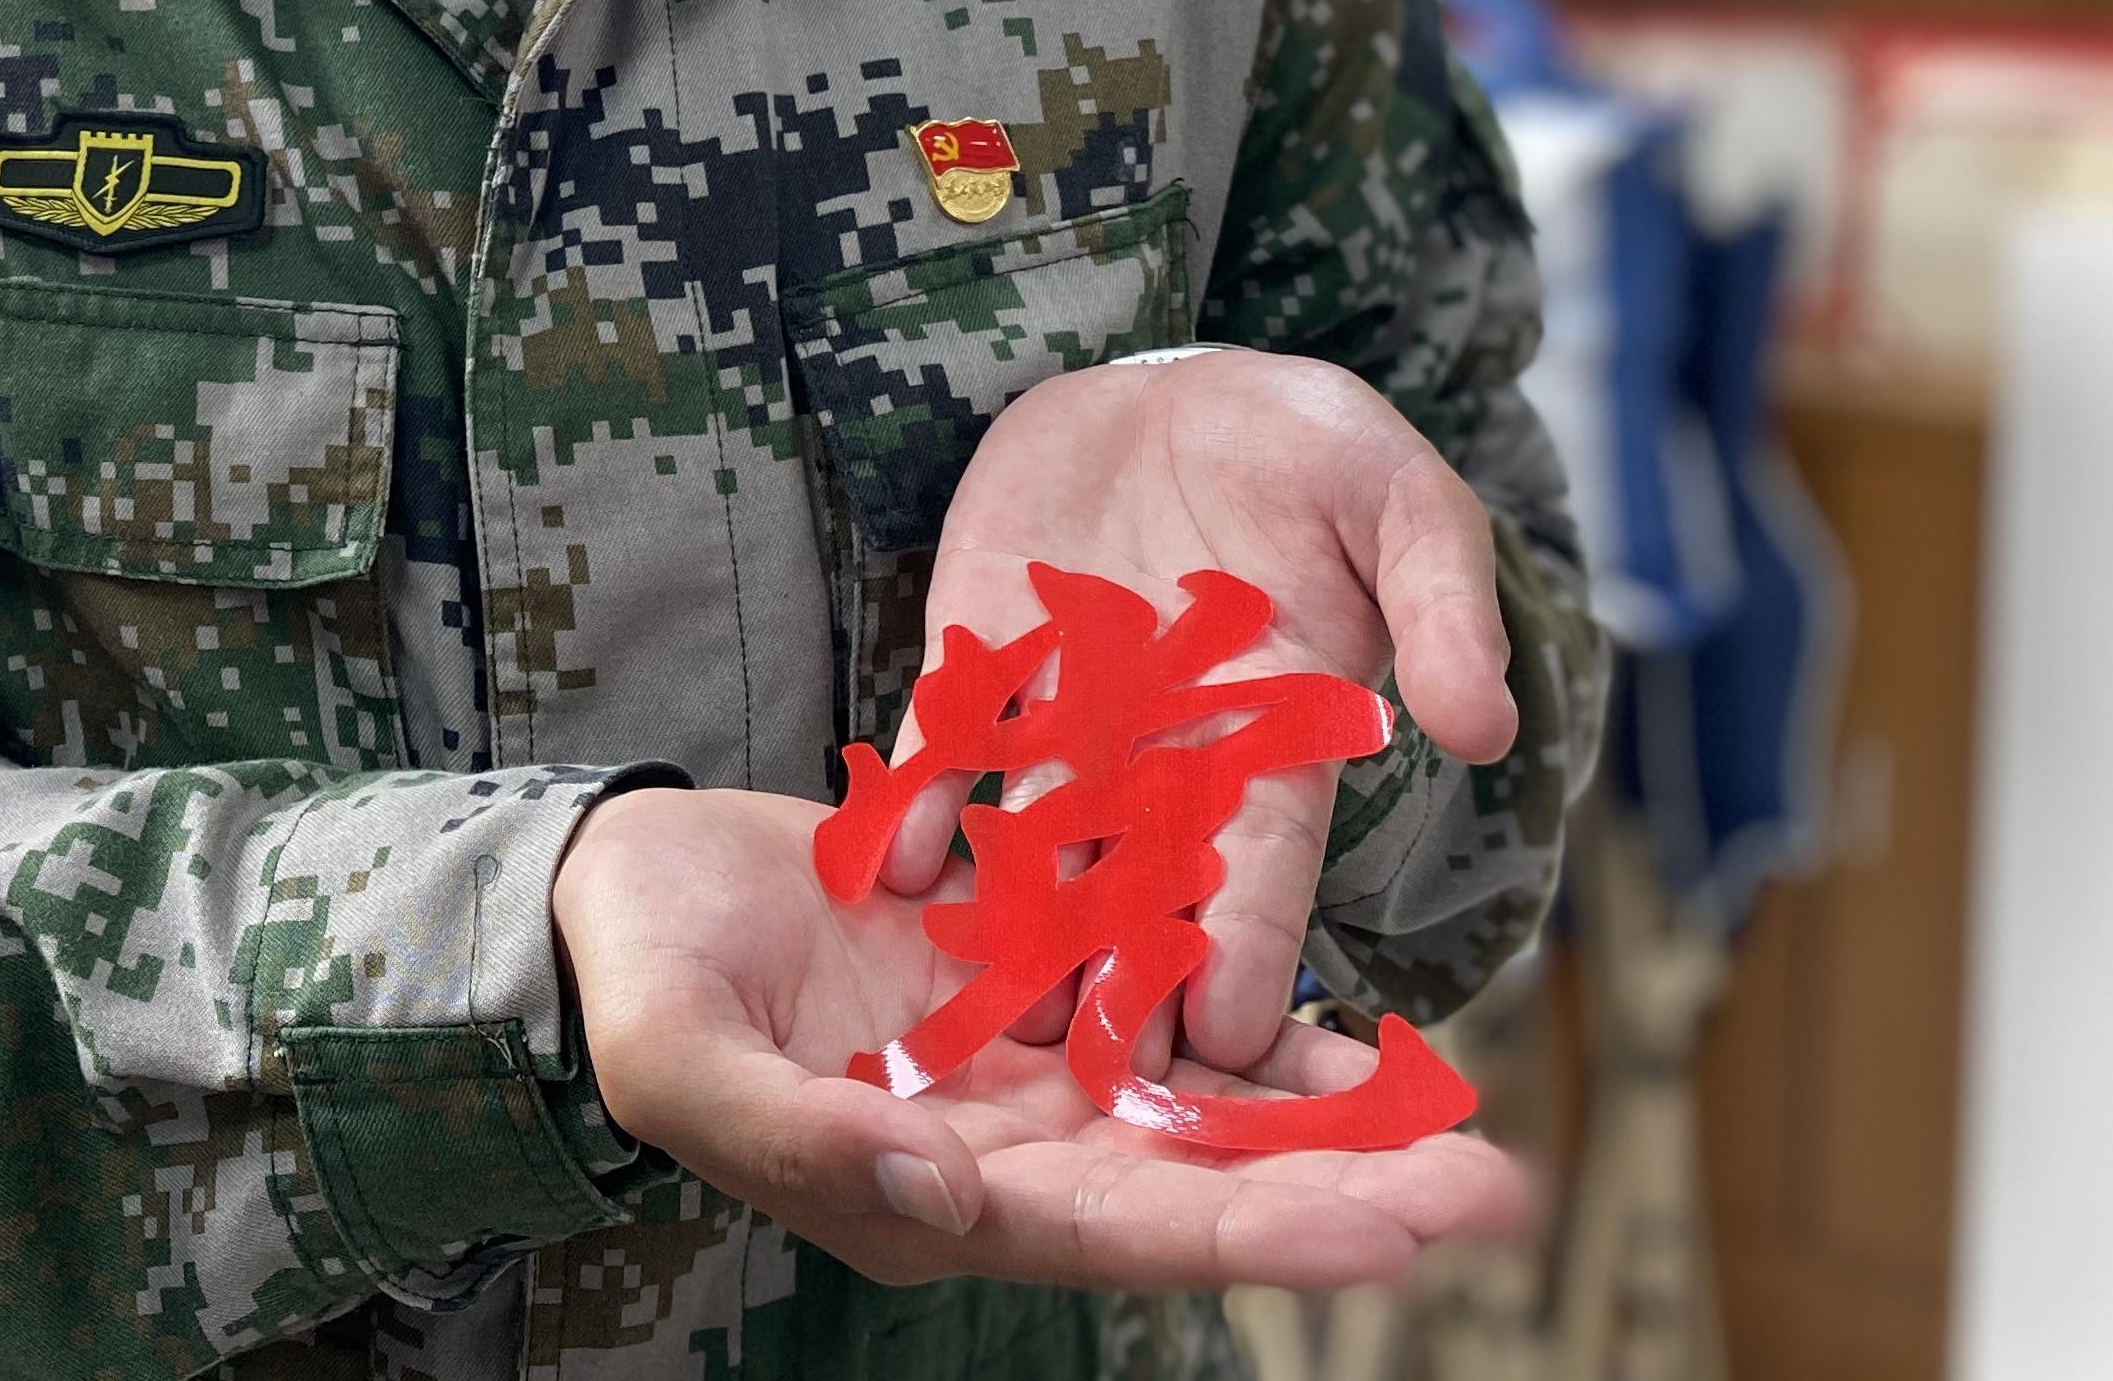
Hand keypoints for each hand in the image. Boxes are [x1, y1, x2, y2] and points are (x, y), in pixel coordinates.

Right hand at [550, 784, 1524, 1288]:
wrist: (620, 882)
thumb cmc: (639, 975)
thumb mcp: (679, 1055)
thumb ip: (796, 1133)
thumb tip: (951, 1195)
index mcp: (930, 1193)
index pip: (1121, 1230)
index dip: (1253, 1230)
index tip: (1384, 1231)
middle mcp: (1004, 1150)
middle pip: (1197, 1186)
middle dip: (1345, 1191)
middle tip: (1491, 1189)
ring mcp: (1024, 1064)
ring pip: (1204, 1106)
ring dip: (1332, 1120)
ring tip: (1464, 1124)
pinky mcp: (1030, 971)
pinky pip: (1167, 1001)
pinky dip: (1261, 1017)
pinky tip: (1359, 1026)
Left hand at [882, 348, 1518, 1070]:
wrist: (1177, 390)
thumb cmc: (1311, 451)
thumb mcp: (1402, 502)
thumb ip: (1442, 607)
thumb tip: (1485, 728)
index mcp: (1275, 738)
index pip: (1263, 866)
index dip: (1243, 946)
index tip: (1227, 1036)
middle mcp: (1164, 752)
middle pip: (1141, 887)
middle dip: (1120, 979)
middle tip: (1092, 1084)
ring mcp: (1065, 714)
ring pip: (1034, 840)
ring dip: (1010, 921)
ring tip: (983, 1013)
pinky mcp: (981, 661)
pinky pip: (942, 746)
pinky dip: (915, 799)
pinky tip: (884, 863)